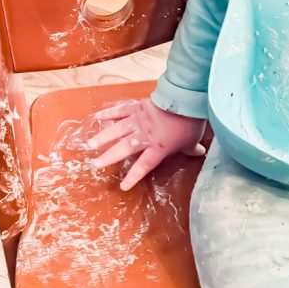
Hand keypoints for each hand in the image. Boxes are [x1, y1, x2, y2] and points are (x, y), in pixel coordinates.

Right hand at [86, 98, 205, 190]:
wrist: (185, 101)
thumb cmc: (189, 123)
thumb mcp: (192, 140)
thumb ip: (191, 149)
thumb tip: (198, 153)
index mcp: (157, 148)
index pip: (143, 166)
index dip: (133, 176)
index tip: (123, 186)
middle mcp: (144, 136)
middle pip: (123, 149)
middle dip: (109, 157)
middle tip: (96, 164)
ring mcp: (138, 121)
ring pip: (117, 131)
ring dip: (103, 138)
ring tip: (90, 145)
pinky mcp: (137, 107)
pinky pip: (120, 111)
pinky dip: (109, 113)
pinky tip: (98, 117)